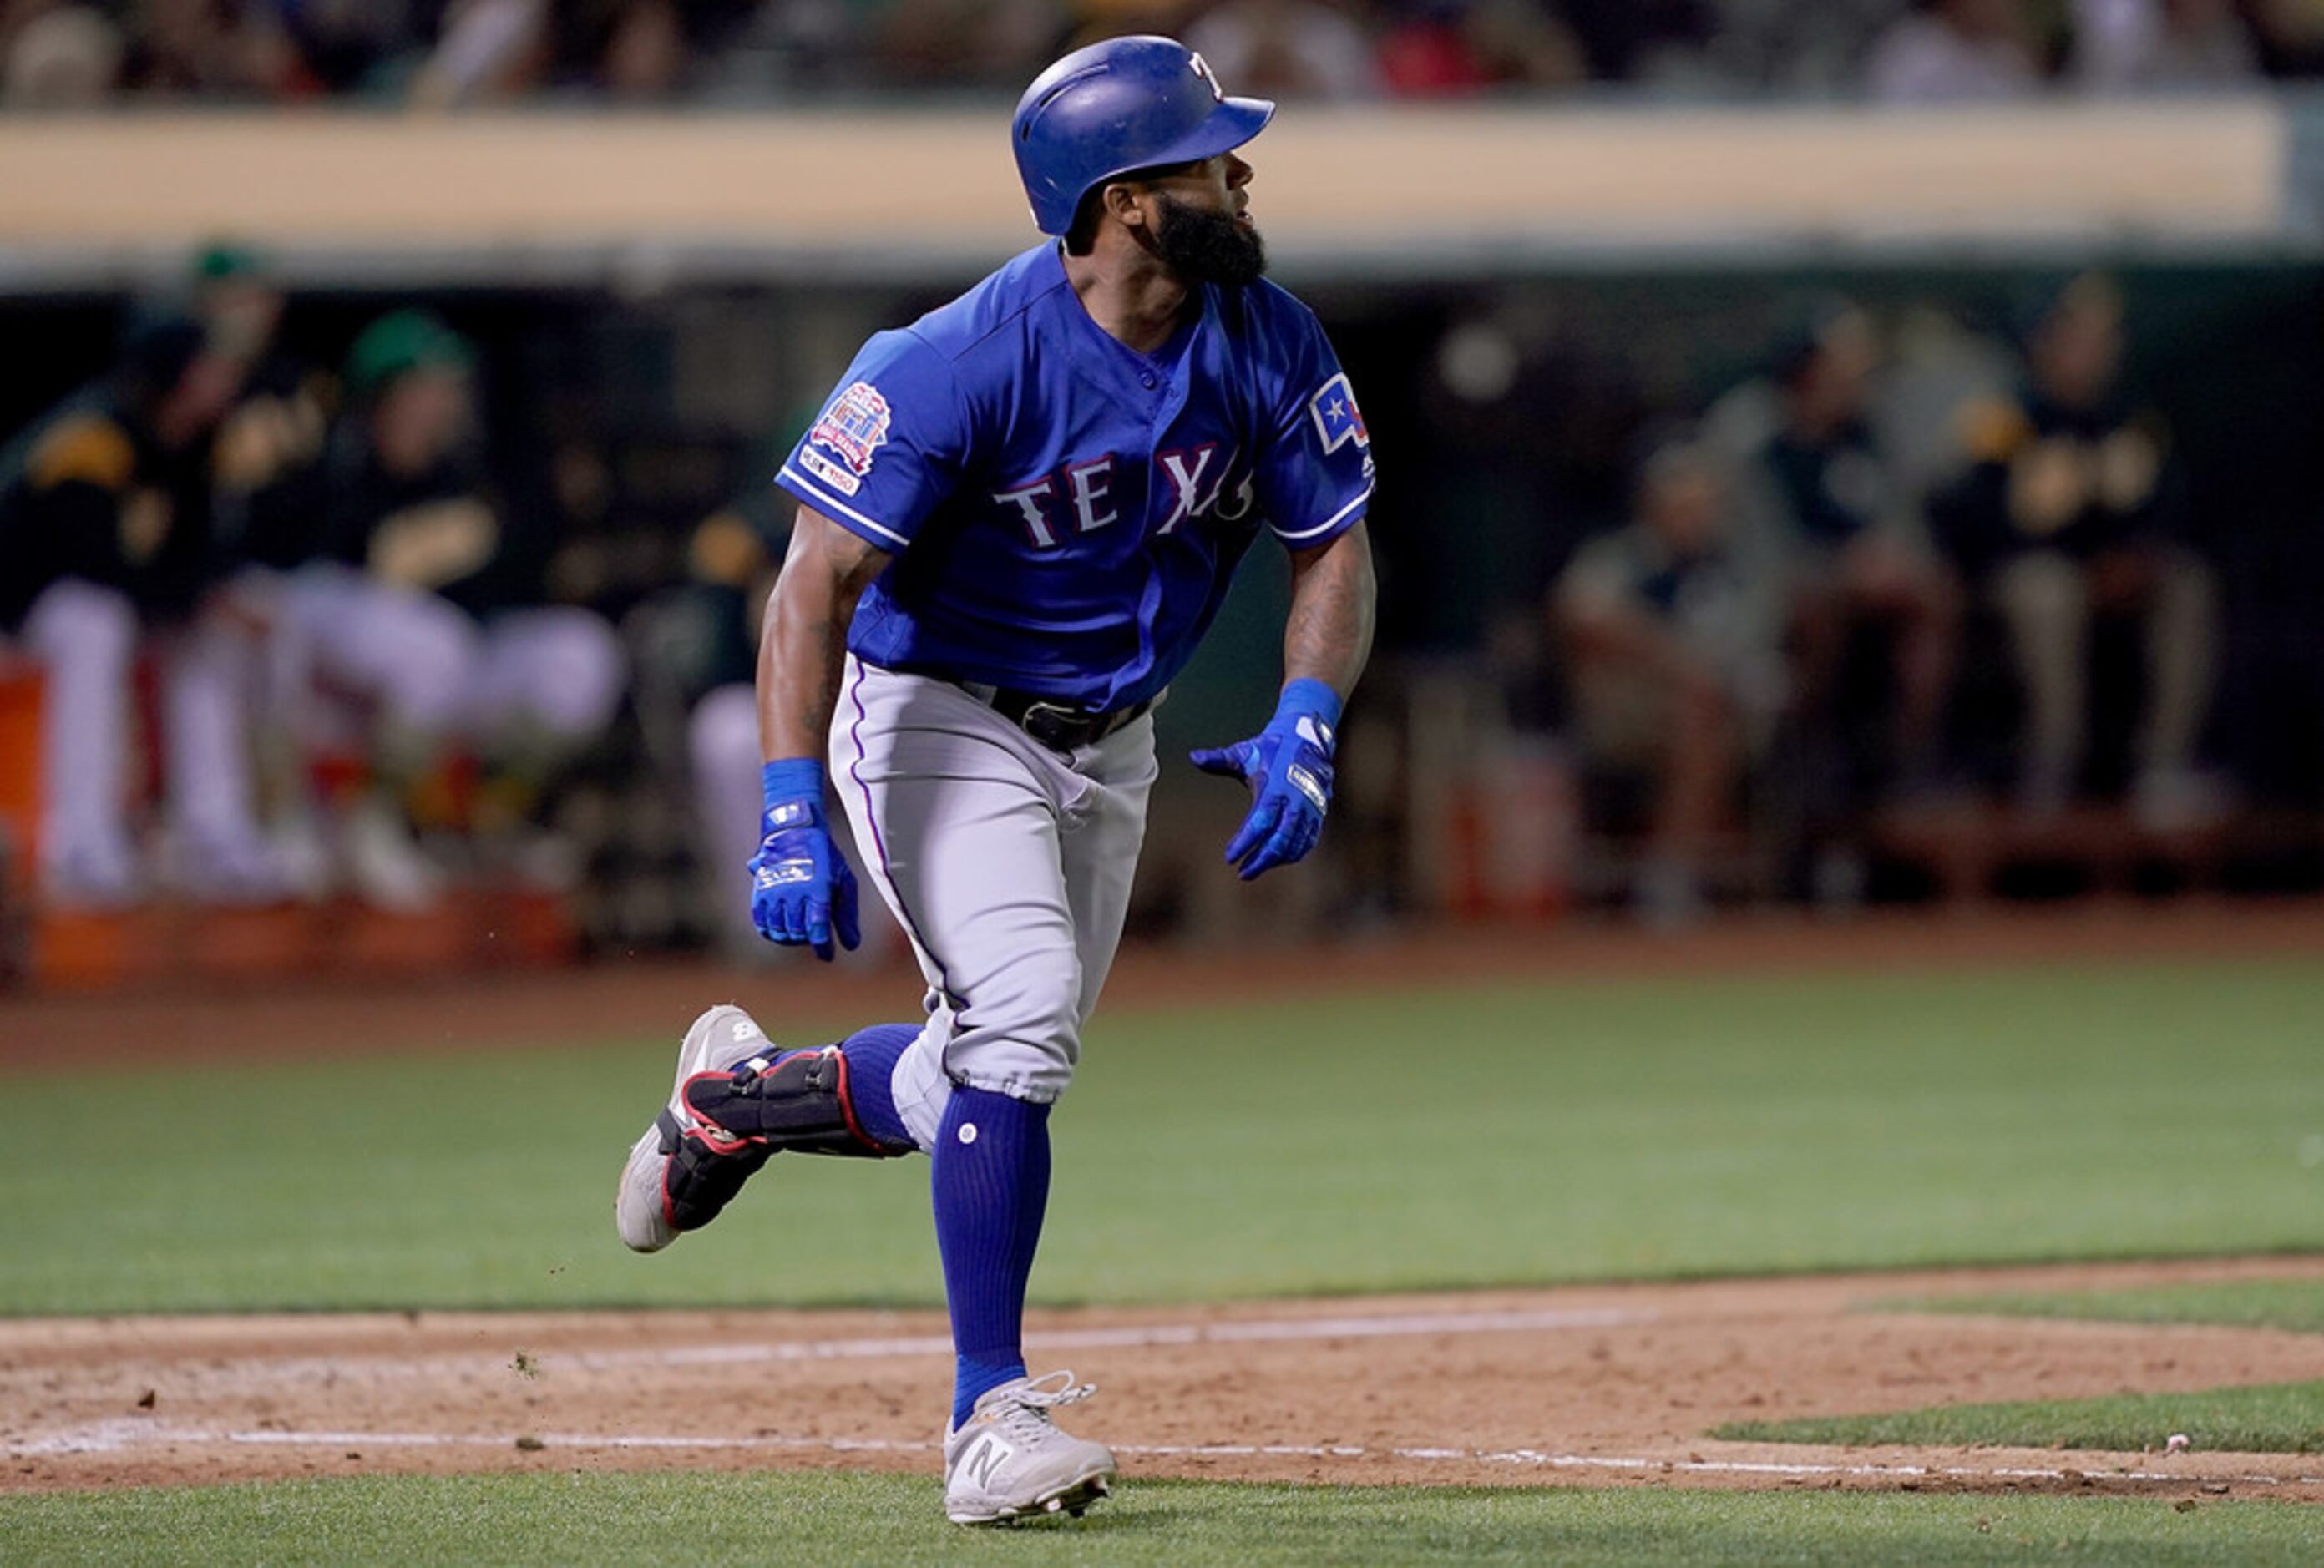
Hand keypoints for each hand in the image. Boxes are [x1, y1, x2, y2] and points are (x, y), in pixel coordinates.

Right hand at [748, 760, 859, 959]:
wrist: (795, 831)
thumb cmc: (826, 858)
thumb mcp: (844, 881)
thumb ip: (847, 914)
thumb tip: (851, 945)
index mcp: (818, 889)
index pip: (817, 929)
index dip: (823, 947)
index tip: (827, 955)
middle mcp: (794, 892)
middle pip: (798, 933)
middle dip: (808, 941)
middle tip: (815, 936)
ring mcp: (774, 891)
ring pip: (779, 931)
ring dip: (790, 939)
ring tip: (799, 934)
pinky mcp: (760, 891)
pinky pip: (761, 923)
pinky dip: (771, 932)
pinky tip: (781, 931)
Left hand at [1190, 679, 1340, 880]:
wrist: (1308, 740)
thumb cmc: (1271, 748)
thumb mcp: (1245, 752)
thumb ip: (1218, 759)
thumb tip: (1193, 756)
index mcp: (1275, 787)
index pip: (1260, 822)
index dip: (1244, 842)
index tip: (1229, 856)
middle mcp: (1295, 801)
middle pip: (1279, 840)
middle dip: (1260, 860)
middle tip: (1242, 873)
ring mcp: (1309, 810)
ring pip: (1294, 845)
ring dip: (1274, 861)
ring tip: (1253, 868)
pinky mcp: (1317, 814)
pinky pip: (1307, 842)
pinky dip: (1292, 855)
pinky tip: (1276, 861)